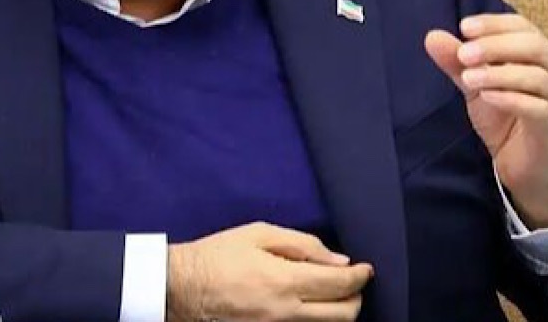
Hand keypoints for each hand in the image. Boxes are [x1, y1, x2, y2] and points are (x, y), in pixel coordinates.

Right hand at [167, 222, 372, 321]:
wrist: (181, 288)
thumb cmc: (218, 255)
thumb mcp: (258, 233)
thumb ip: (302, 244)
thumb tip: (338, 259)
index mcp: (284, 280)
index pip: (339, 284)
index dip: (360, 276)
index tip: (366, 269)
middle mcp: (286, 312)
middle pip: (343, 315)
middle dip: (355, 297)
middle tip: (353, 282)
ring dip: (338, 310)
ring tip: (331, 291)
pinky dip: (316, 318)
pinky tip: (309, 302)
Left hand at [425, 14, 547, 228]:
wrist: (523, 166)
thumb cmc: (505, 119)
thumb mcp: (475, 86)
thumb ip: (457, 63)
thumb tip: (432, 36)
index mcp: (542, 56)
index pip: (523, 27)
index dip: (495, 24)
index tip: (464, 27)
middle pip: (535, 46)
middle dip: (496, 46)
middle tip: (464, 54)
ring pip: (538, 77)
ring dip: (499, 74)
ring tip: (468, 78)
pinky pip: (539, 109)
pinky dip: (511, 99)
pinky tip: (487, 97)